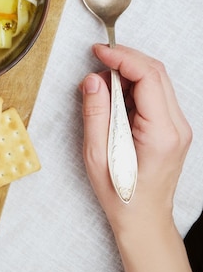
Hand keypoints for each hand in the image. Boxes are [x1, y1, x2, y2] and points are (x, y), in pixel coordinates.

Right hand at [81, 44, 191, 232]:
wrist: (144, 219)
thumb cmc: (121, 194)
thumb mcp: (97, 155)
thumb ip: (95, 113)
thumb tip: (93, 80)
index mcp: (161, 133)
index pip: (148, 77)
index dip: (122, 57)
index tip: (99, 52)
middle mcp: (177, 127)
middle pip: (156, 72)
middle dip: (125, 58)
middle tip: (98, 59)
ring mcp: (178, 127)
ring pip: (157, 80)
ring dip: (129, 71)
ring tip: (102, 80)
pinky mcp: (172, 128)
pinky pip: (156, 94)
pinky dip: (134, 85)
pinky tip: (115, 93)